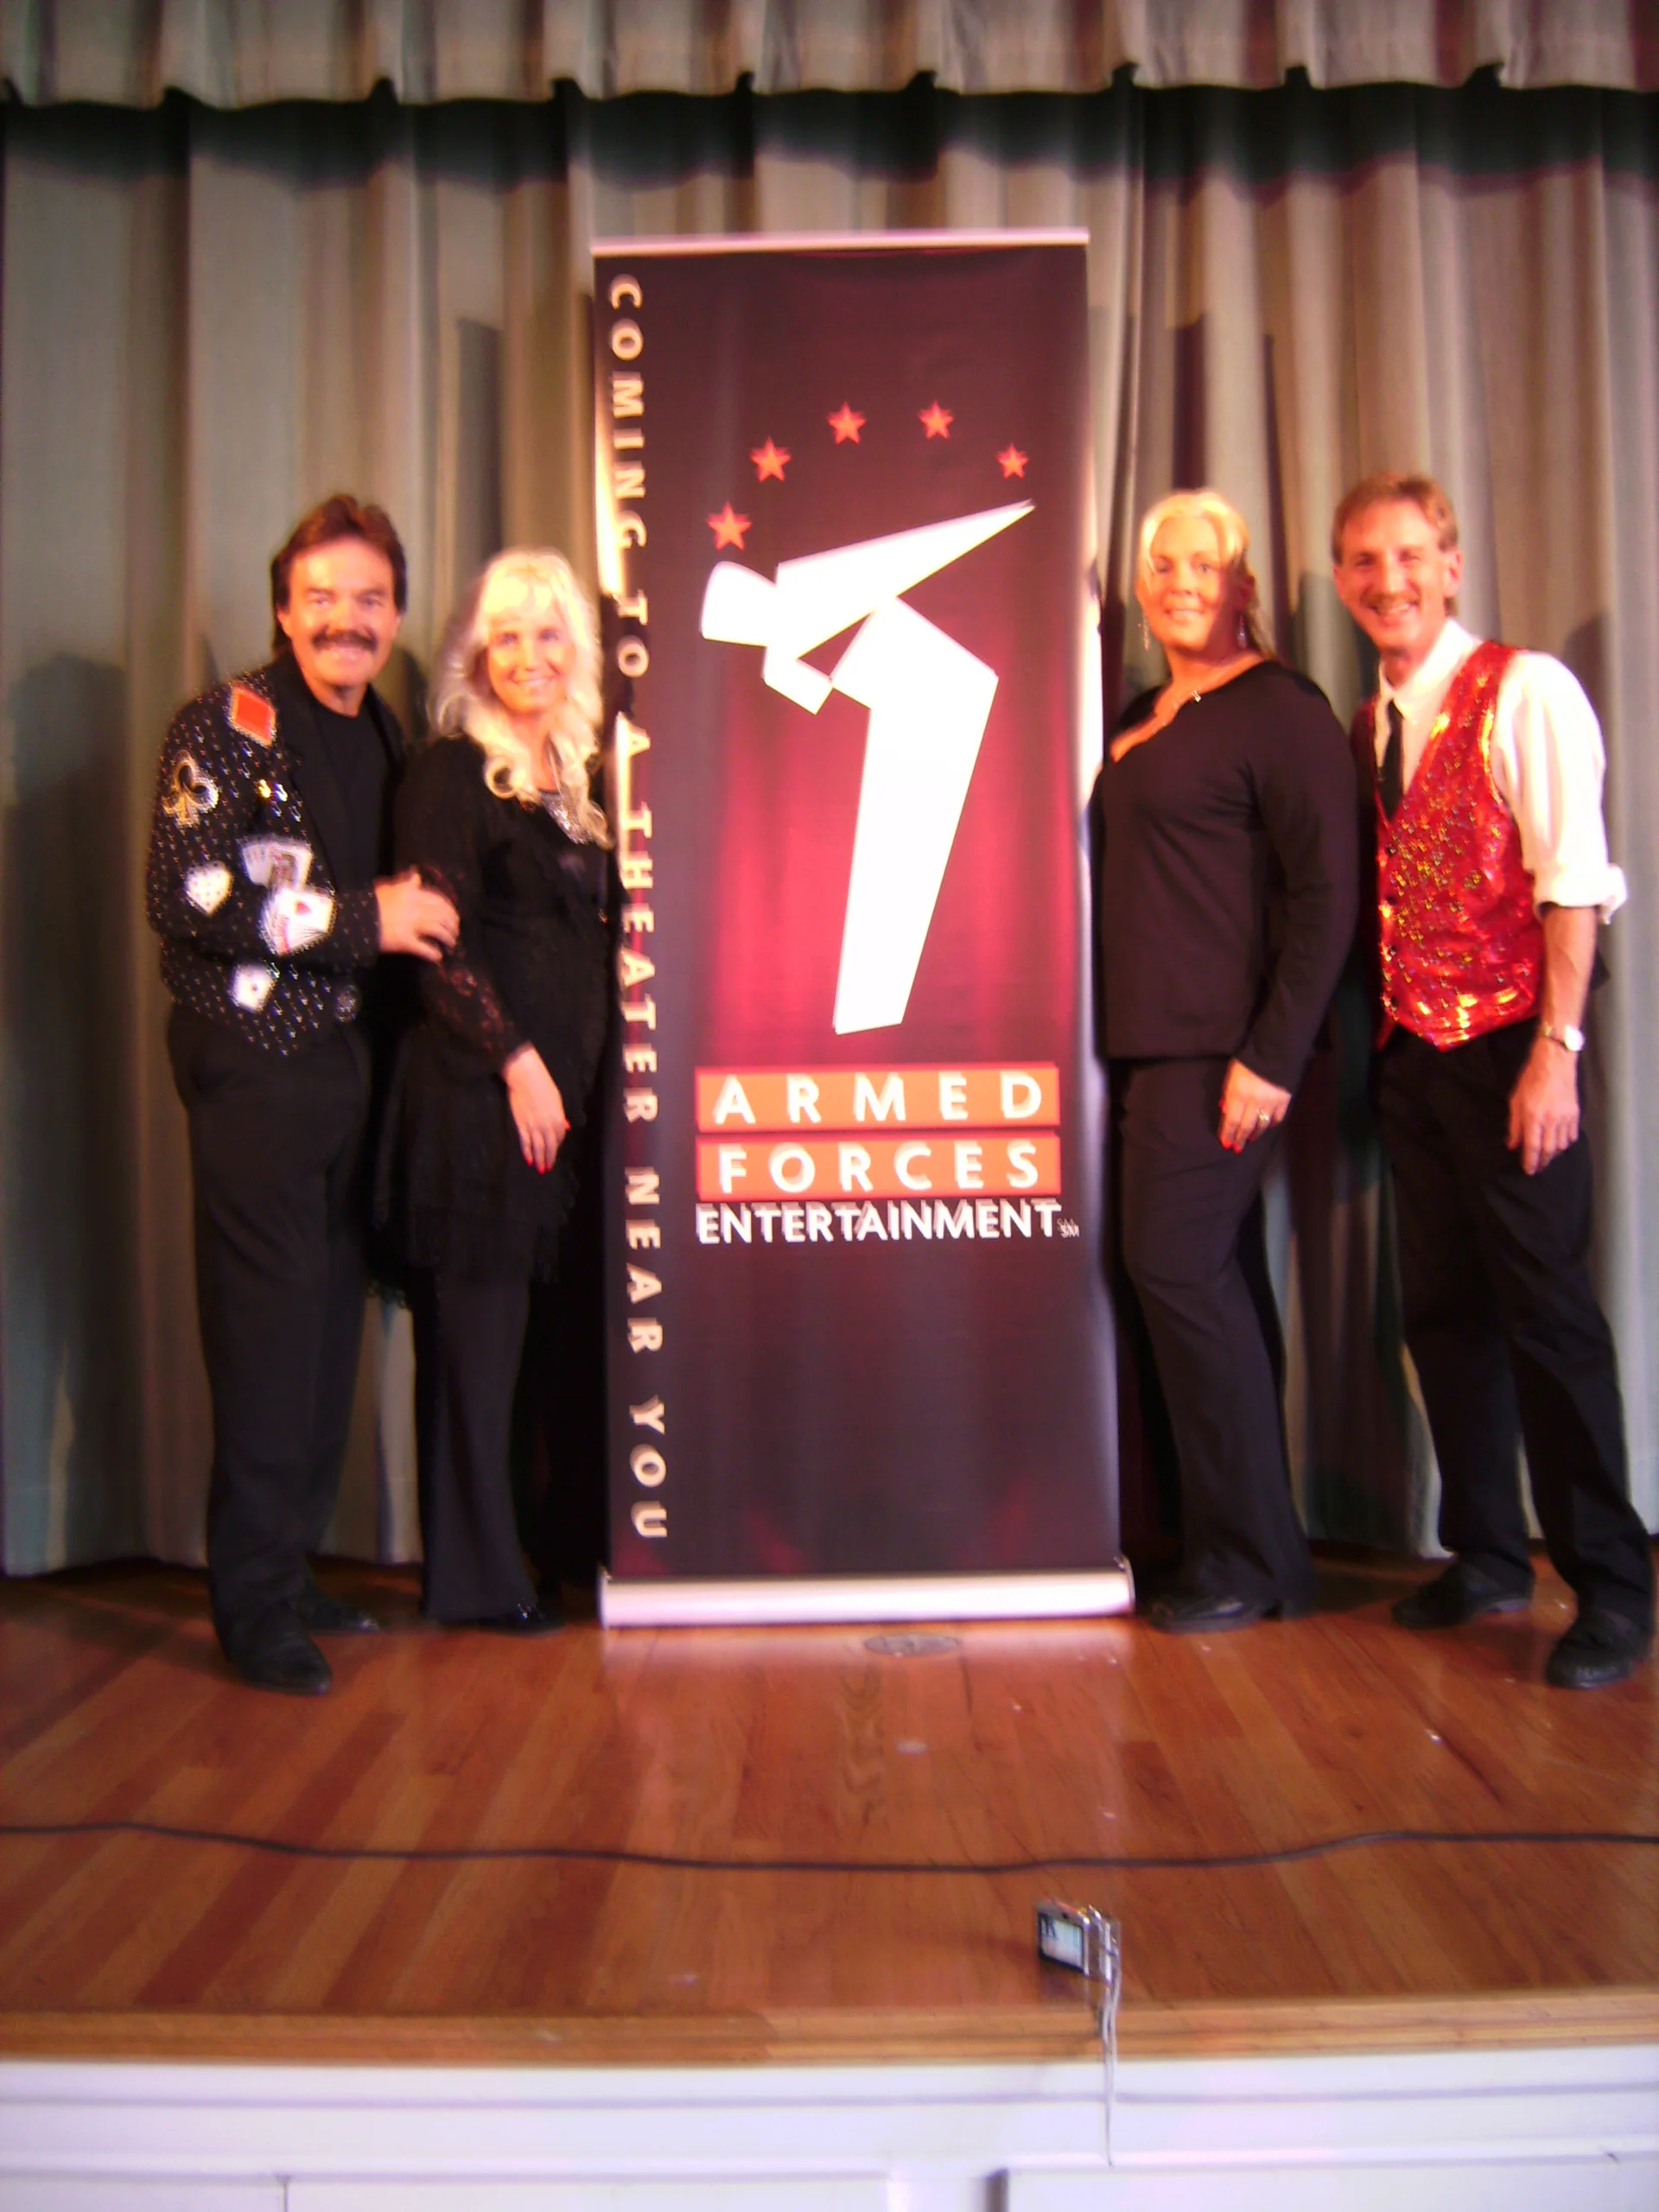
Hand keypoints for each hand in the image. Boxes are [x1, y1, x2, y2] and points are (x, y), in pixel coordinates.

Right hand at [375, 869, 458, 960]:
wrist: (354, 919)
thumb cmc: (369, 903)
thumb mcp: (387, 888)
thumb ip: (404, 883)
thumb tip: (416, 875)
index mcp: (411, 893)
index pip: (438, 900)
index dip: (450, 909)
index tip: (454, 915)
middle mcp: (414, 907)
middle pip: (442, 914)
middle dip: (452, 924)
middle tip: (455, 931)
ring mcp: (411, 925)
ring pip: (438, 930)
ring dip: (448, 937)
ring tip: (451, 943)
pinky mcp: (405, 941)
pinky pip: (425, 948)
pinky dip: (434, 953)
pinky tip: (438, 956)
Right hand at [504, 1046, 567, 1174]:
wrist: (525, 1078)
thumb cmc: (543, 1085)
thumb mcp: (556, 1100)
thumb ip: (560, 1116)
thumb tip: (565, 1127)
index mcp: (558, 1118)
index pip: (559, 1137)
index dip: (557, 1144)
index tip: (554, 1149)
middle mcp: (547, 1125)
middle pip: (550, 1146)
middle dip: (549, 1158)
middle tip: (548, 1168)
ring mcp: (534, 1127)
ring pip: (538, 1148)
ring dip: (540, 1159)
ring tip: (540, 1169)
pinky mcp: (521, 1125)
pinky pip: (525, 1142)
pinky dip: (527, 1152)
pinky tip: (529, 1160)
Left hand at [1218, 1059, 1291, 1151]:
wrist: (1273, 1051)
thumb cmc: (1246, 1061)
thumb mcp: (1231, 1076)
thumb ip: (1228, 1094)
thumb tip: (1225, 1110)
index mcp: (1238, 1094)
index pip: (1231, 1120)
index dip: (1228, 1133)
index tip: (1225, 1143)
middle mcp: (1253, 1101)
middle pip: (1246, 1125)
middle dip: (1240, 1138)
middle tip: (1237, 1148)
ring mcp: (1270, 1102)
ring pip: (1261, 1124)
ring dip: (1255, 1134)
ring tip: (1250, 1140)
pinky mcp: (1284, 1100)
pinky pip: (1277, 1117)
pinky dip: (1271, 1124)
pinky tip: (1267, 1127)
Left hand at [1507, 1036, 1579, 1173]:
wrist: (1554, 1062)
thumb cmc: (1531, 1079)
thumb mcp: (1515, 1101)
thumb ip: (1514, 1125)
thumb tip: (1512, 1145)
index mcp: (1533, 1117)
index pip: (1532, 1147)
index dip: (1530, 1161)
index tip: (1528, 1170)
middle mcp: (1551, 1120)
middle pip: (1549, 1150)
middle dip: (1543, 1162)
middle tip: (1537, 1167)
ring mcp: (1565, 1117)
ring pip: (1561, 1145)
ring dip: (1554, 1154)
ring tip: (1547, 1156)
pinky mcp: (1575, 1114)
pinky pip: (1571, 1136)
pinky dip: (1565, 1143)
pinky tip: (1558, 1144)